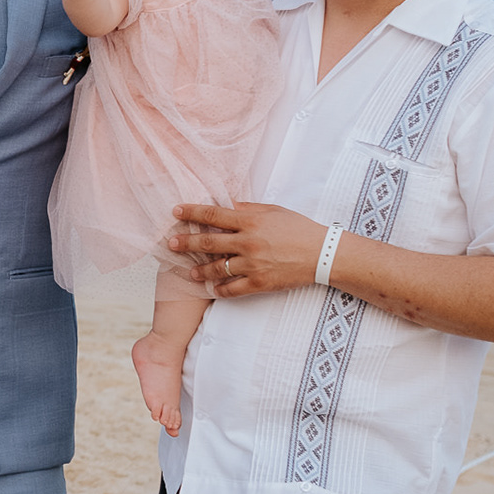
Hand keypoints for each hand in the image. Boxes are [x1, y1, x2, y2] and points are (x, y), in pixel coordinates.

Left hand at [167, 202, 325, 297]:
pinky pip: (232, 289)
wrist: (323, 254)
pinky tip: (212, 288)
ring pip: (217, 268)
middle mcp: (248, 242)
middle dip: (186, 242)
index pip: (213, 214)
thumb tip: (224, 203)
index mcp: (251, 221)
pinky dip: (220, 289)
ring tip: (190, 271)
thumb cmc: (299, 228)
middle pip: (208, 242)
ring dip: (200, 270)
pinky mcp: (260, 283)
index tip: (175, 212)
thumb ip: (247, 208)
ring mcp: (253, 264)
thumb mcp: (273, 211)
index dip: (191, 212)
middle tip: (170, 244)